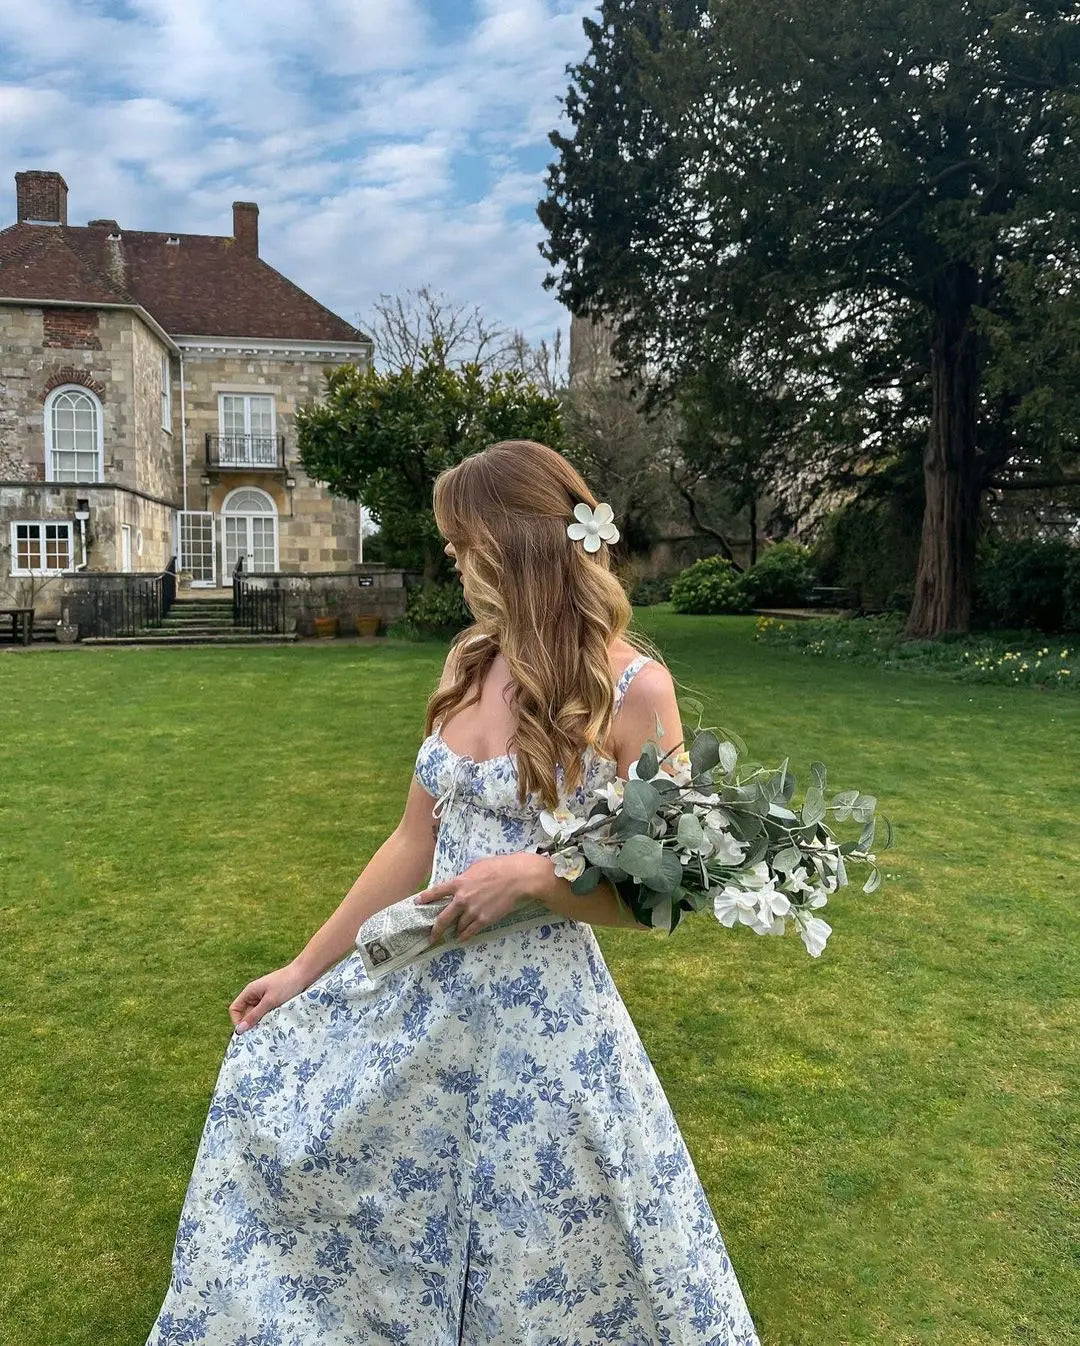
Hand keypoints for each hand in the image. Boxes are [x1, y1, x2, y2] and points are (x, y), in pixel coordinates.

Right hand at [229, 962, 311, 1033]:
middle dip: (251, 1024)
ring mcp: (265, 998)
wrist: (305, 974)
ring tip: (269, 1029)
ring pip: (257, 1015)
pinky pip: (267, 1013)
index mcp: (250, 992)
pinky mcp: (274, 1001)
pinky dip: (270, 1019)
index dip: (238, 1020)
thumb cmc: (286, 984)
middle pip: (246, 1014)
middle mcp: (255, 995)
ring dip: (262, 1022)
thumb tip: (239, 1030)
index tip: (247, 1031)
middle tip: (259, 1034)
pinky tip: (276, 1024)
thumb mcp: (270, 1001)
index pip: (235, 1009)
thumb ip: (254, 1015)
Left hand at [414, 853, 546, 943]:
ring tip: (451, 935)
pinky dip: (464, 936)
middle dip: (436, 929)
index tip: (417, 903)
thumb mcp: (477, 866)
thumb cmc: (498, 867)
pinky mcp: (484, 919)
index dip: (425, 898)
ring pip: (457, 926)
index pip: (436, 891)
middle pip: (443, 918)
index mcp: (459, 883)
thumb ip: (466, 877)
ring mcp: (472, 911)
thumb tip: (461, 882)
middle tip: (431, 936)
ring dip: (454, 931)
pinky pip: (470, 931)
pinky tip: (461, 938)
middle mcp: (462, 898)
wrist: (516, 878)